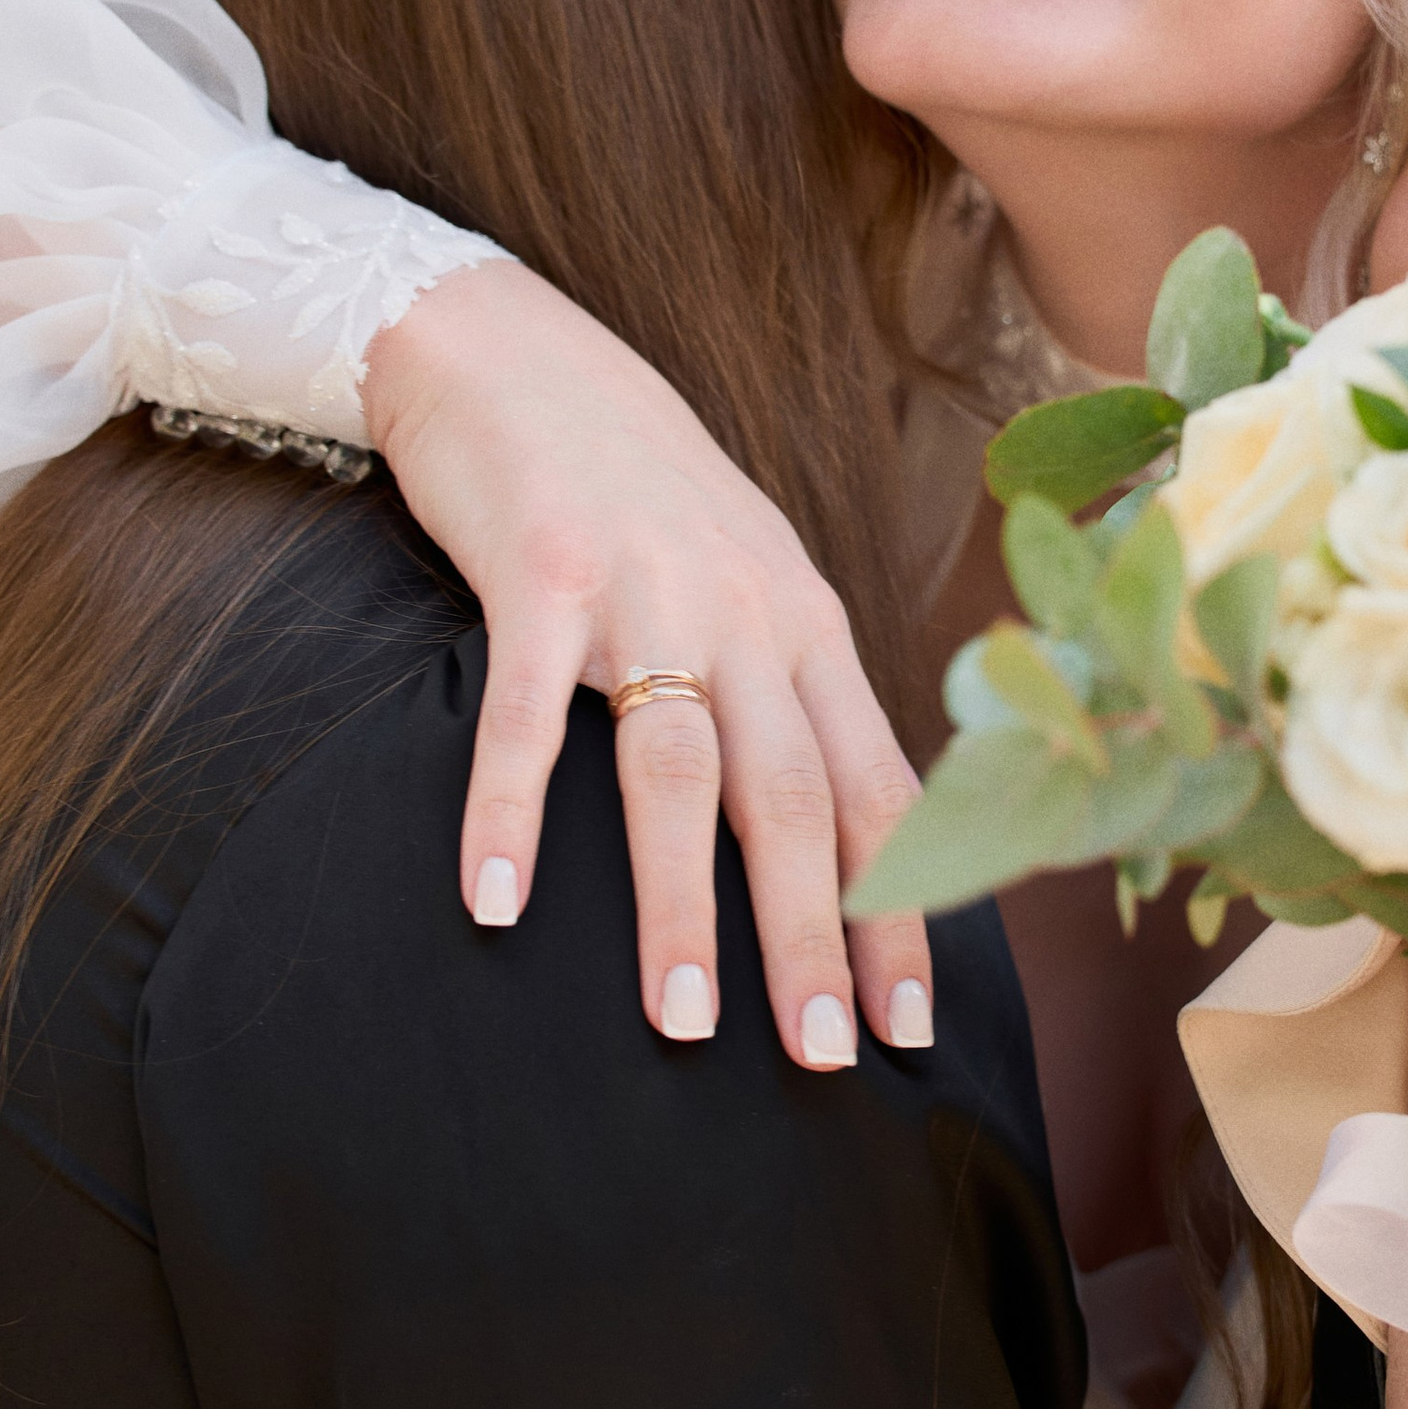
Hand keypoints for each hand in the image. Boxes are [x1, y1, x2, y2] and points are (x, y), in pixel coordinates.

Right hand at [364, 258, 930, 1066]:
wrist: (517, 351)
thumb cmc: (642, 489)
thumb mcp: (746, 578)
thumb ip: (789, 690)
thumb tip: (840, 833)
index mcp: (806, 625)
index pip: (876, 789)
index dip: (899, 909)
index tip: (910, 1026)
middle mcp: (746, 612)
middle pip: (794, 798)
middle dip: (815, 935)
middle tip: (822, 1057)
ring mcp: (644, 592)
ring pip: (677, 772)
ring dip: (682, 904)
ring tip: (681, 1023)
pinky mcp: (539, 573)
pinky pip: (526, 716)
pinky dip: (512, 814)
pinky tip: (497, 906)